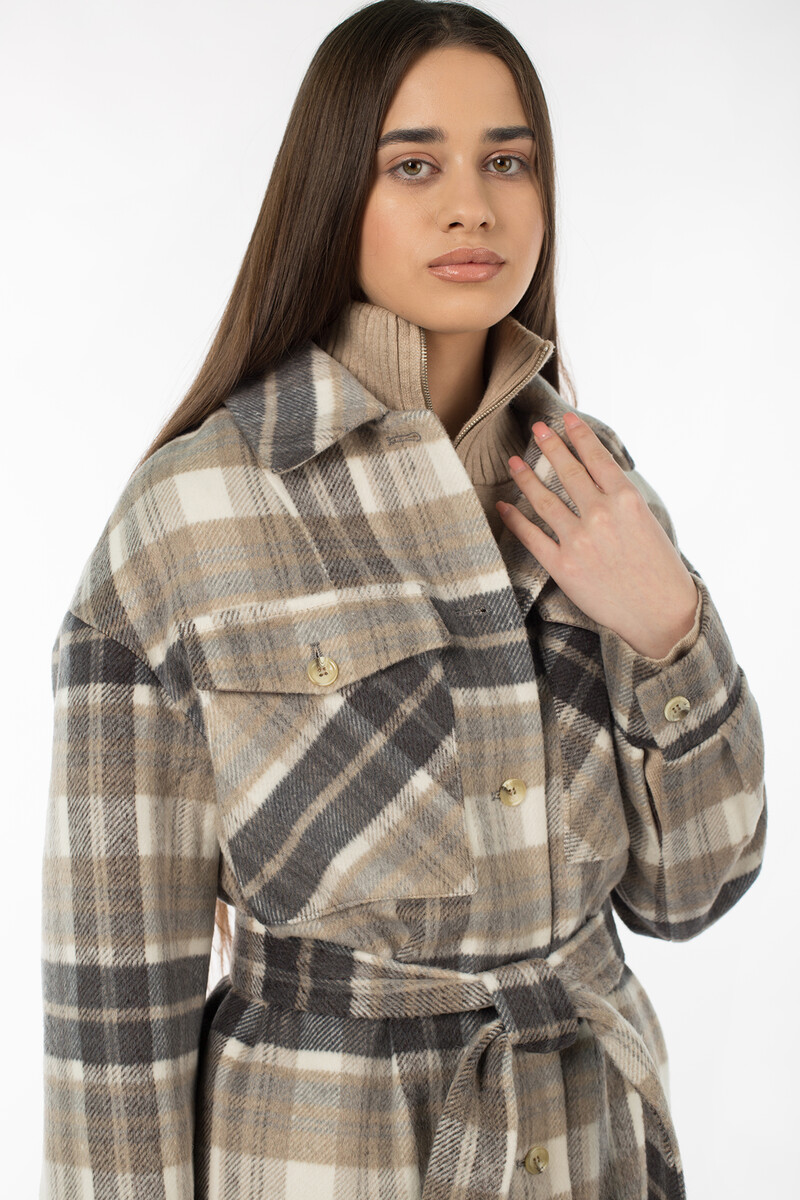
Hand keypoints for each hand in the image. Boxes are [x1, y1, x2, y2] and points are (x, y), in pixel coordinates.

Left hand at [497, 412, 698, 658]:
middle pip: (568, 472)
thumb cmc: (659, 570)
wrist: (660, 613)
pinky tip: (504, 505)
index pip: (597, 458)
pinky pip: (531, 536)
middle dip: (550, 445)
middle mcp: (601, 515)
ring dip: (526, 477)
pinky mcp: (563, 566)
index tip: (565, 419)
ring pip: (544, 500)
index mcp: (626, 501)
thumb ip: (622, 501)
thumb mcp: (649, 523)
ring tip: (514, 461)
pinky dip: (515, 518)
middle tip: (537, 428)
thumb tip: (598, 482)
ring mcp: (579, 540)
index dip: (579, 436)